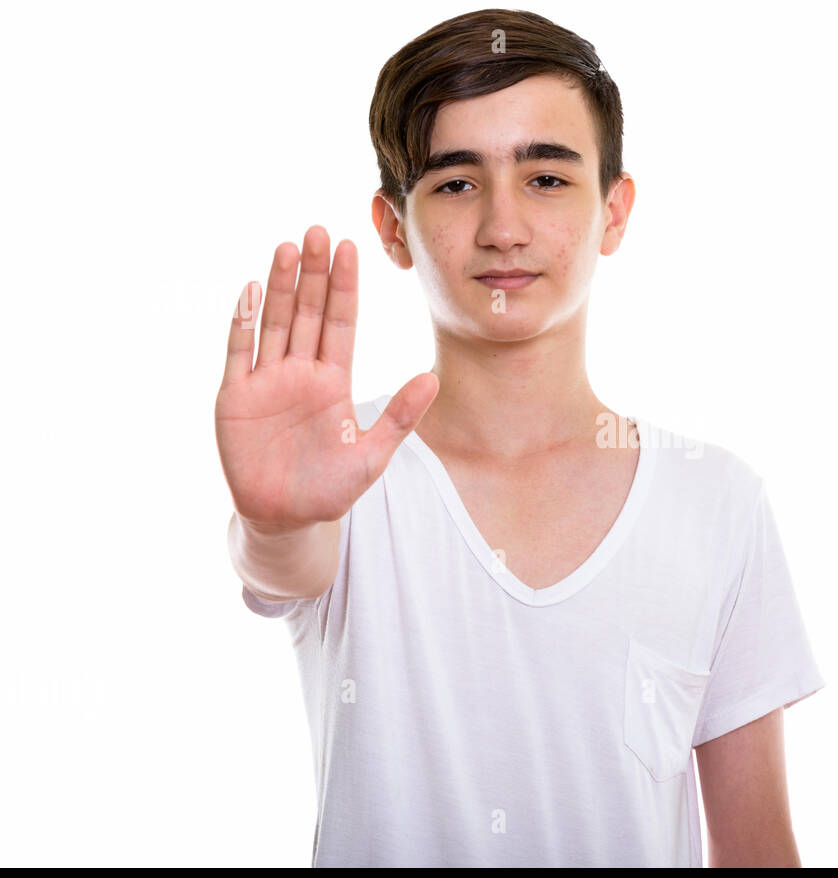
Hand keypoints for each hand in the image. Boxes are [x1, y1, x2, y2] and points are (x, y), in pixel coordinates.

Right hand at [215, 225, 437, 531]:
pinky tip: (251, 290)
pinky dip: (243, 322)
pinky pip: (239, 352)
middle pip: (308, 312)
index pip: (341, 322)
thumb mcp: (372, 455)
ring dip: (280, 285)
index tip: (350, 247)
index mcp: (333, 380)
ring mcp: (266, 380)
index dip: (345, 286)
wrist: (285, 518)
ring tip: (288, 247)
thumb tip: (434, 380)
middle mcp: (300, 372)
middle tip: (318, 230)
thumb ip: (399, 417)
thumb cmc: (330, 488)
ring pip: (275, 322)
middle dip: (314, 273)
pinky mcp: (235, 396)